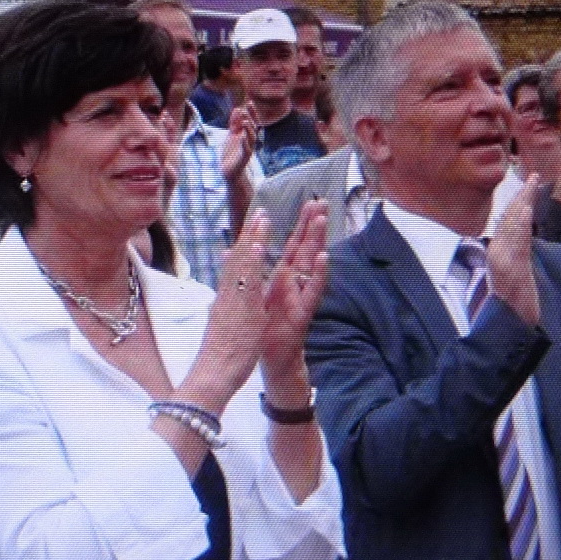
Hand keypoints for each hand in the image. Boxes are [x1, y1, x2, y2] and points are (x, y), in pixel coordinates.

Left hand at [221, 104, 256, 181]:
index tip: (249, 102)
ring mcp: (248, 149)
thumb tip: (237, 108)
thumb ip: (234, 123)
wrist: (229, 170)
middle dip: (250, 118)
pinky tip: (242, 136)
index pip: (251, 121)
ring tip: (245, 121)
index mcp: (246, 134)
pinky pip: (246, 149)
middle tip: (245, 109)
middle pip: (253, 127)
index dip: (251, 112)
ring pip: (252, 138)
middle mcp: (249, 140)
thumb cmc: (231, 152)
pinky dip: (245, 143)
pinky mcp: (244, 158)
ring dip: (249, 129)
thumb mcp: (231, 135)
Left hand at [261, 199, 329, 379]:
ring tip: (323, 219)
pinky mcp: (303, 312)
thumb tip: (234, 250)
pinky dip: (320, 274)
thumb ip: (251, 272)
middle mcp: (295, 284)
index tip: (308, 201)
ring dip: (317, 241)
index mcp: (283, 278)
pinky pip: (313, 291)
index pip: (294, 245)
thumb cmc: (264, 330)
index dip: (300, 224)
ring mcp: (301, 296)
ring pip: (311, 264)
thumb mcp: (254, 296)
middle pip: (305, 248)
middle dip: (312, 225)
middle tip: (321, 200)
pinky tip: (326, 257)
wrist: (271, 359)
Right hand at [487, 174, 540, 325]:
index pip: (509, 222)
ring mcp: (504, 262)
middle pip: (510, 220)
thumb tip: (514, 243)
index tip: (530, 185)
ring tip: (531, 186)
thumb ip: (511, 258)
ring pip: (513, 228)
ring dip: (522, 205)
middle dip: (523, 197)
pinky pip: (516, 244)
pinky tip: (525, 211)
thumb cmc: (511, 305)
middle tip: (535, 176)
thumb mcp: (512, 278)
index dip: (519, 202)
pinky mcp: (510, 270)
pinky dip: (520, 226)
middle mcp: (499, 254)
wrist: (510, 326)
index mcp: (500, 253)